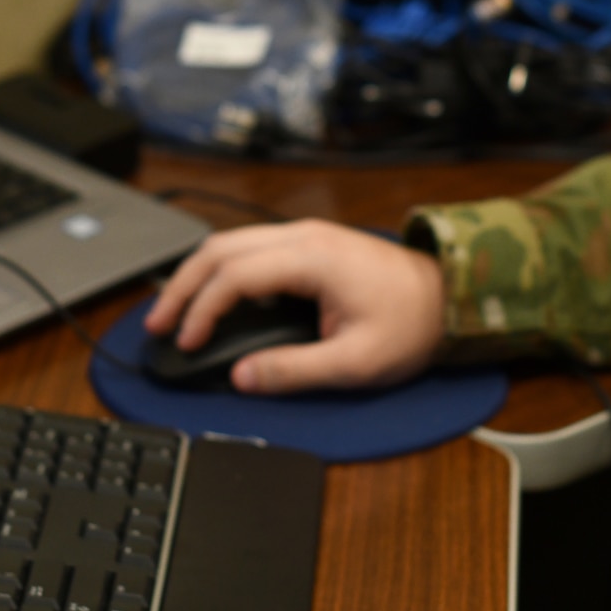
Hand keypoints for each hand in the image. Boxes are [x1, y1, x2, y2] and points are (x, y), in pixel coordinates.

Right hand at [145, 220, 444, 393]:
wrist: (452, 297)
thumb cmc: (413, 325)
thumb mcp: (355, 361)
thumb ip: (294, 371)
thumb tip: (243, 376)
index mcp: (313, 257)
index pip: (234, 275)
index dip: (201, 309)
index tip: (186, 341)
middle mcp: (304, 235)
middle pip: (220, 248)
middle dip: (182, 285)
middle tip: (158, 324)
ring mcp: (307, 235)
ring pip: (232, 243)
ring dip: (198, 274)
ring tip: (176, 313)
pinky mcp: (311, 244)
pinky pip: (252, 248)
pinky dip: (223, 271)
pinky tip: (215, 300)